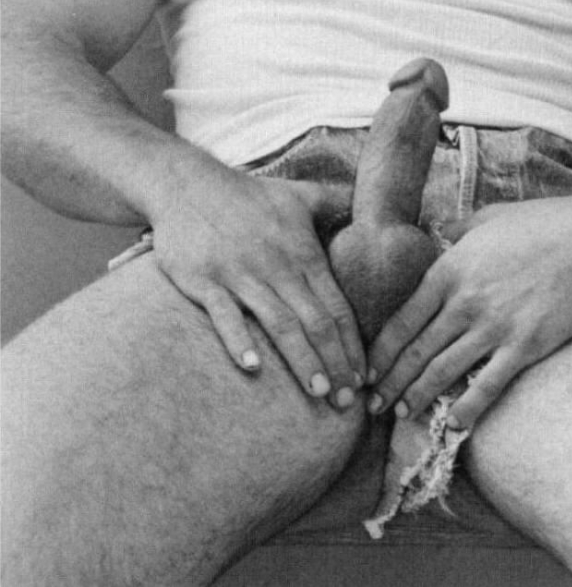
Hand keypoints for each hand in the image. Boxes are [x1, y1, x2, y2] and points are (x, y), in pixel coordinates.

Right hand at [149, 164, 364, 406]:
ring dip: (301, 359)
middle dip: (334, 362)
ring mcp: (241, 274)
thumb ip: (336, 202)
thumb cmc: (247, 195)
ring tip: (317, 392)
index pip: (336, 304)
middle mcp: (277, 265)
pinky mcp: (206, 280)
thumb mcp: (298, 193)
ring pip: (279, 323)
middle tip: (347, 401)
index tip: (363, 376)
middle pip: (314, 320)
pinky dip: (240, 341)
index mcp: (302, 251)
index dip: (352, 343)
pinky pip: (225, 314)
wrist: (187, 184)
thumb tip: (370, 203)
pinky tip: (253, 368)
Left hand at [368, 192, 571, 429]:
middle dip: (391, 382)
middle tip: (374, 404)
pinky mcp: (525, 345)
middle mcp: (464, 301)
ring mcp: (494, 326)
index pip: (402, 320)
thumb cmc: (539, 222)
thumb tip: (438, 229)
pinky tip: (454, 423)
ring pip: (443, 371)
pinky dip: (468, 408)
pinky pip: (488, 384)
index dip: (381, 352)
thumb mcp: (487, 217)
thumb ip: (456, 228)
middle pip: (416, 352)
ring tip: (402, 414)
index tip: (368, 371)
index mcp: (450, 270)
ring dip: (418, 396)